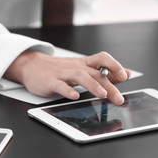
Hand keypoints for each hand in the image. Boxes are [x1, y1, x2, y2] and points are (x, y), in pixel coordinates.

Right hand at [3, 50, 130, 104]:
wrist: (32, 65)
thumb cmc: (61, 69)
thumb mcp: (83, 69)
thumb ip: (105, 73)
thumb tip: (126, 74)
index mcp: (85, 63)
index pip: (103, 59)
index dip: (114, 65)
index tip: (124, 76)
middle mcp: (76, 67)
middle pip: (95, 73)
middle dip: (109, 85)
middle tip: (119, 98)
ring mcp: (63, 73)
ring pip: (80, 76)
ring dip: (92, 85)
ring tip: (102, 94)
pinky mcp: (50, 81)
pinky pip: (59, 85)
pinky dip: (67, 90)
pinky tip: (74, 96)